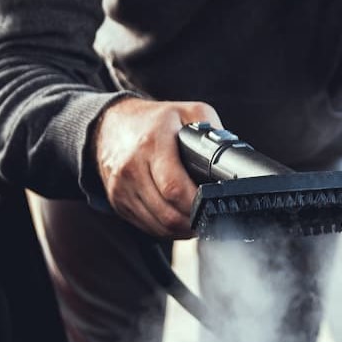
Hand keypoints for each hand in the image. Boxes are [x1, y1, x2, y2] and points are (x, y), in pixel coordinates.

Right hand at [95, 97, 221, 237]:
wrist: (109, 124)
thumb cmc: (154, 120)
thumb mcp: (188, 112)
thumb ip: (213, 132)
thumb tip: (231, 158)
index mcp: (152, 145)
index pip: (175, 188)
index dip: (197, 205)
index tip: (212, 206)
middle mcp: (132, 168)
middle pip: (167, 214)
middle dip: (193, 221)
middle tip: (209, 217)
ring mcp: (121, 188)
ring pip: (158, 226)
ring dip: (181, 230)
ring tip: (196, 220)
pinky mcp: (117, 202)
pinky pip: (147, 227)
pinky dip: (166, 230)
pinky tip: (178, 220)